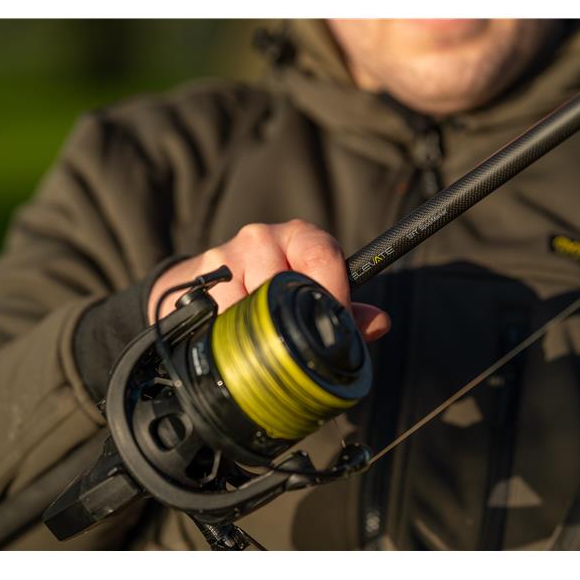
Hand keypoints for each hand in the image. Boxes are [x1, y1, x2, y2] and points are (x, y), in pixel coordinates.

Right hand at [147, 220, 390, 342]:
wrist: (203, 282)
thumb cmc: (270, 288)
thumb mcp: (312, 292)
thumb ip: (347, 310)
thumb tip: (379, 323)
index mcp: (300, 236)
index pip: (324, 256)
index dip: (334, 295)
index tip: (336, 324)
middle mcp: (262, 238)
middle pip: (288, 285)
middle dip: (295, 319)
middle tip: (298, 344)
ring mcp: (228, 256)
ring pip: (255, 304)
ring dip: (262, 330)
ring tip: (265, 342)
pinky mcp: (200, 279)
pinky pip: (224, 316)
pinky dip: (234, 335)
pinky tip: (238, 340)